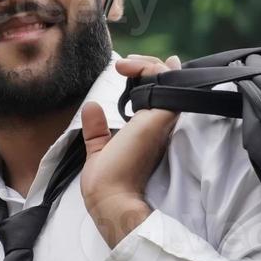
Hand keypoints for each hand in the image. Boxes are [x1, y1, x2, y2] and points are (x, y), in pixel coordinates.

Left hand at [80, 53, 181, 247]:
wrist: (110, 196)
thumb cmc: (106, 182)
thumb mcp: (98, 148)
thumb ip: (97, 129)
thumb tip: (91, 106)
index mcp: (149, 131)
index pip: (160, 97)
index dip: (151, 78)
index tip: (127, 70)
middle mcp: (160, 123)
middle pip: (167, 83)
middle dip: (148, 66)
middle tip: (124, 65)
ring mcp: (163, 119)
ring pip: (169, 77)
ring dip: (146, 64)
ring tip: (122, 65)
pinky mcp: (160, 116)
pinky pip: (163, 80)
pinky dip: (147, 68)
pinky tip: (125, 69)